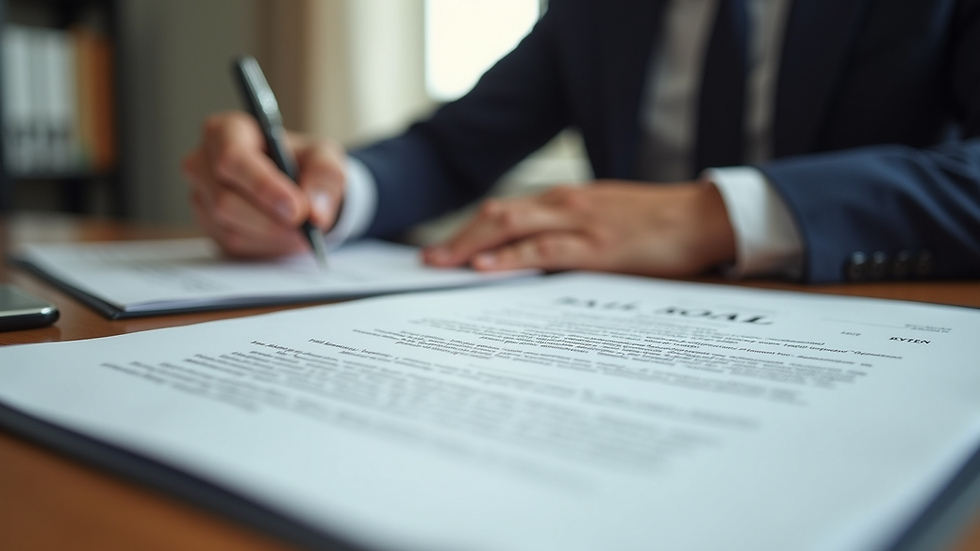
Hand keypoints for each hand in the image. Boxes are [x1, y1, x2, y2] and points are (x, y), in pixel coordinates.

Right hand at [182, 111, 346, 257]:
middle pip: (225, 199)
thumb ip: (325, 177)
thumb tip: (315, 212)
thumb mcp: (325, 158)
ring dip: (271, 235)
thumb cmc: (303, 164)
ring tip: (299, 230)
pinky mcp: (208, 224)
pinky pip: (232, 244)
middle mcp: (203, 161)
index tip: (296, 208)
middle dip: (270, 219)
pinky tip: (282, 235)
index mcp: (227, 130)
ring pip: (230, 227)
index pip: (232, 158)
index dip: (263, 186)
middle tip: (304, 226)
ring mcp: (201, 195)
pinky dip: (264, 246)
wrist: (296, 188)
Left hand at [423, 180, 736, 277]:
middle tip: (429, 261)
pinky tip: (485, 266)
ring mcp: (580, 223)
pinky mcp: (598, 247)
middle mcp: (566, 205)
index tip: (444, 249)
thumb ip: (571, 238)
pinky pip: (543, 250)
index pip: (506, 211)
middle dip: (458, 237)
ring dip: (470, 246)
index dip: (469, 229)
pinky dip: (510, 256)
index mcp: (567, 201)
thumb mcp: (606, 224)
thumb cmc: (658, 226)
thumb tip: (536, 264)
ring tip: (442, 266)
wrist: (704, 219)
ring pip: (511, 226)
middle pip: (497, 214)